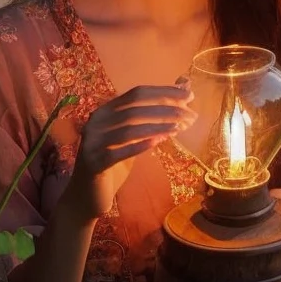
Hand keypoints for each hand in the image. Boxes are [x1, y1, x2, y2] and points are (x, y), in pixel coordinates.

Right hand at [66, 79, 195, 219]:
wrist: (89, 194)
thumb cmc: (115, 159)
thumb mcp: (135, 134)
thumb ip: (154, 113)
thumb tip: (185, 87)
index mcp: (106, 110)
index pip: (138, 93)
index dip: (164, 92)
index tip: (190, 96)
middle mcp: (96, 121)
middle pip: (136, 110)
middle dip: (167, 110)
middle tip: (191, 115)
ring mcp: (92, 142)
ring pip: (129, 129)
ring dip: (158, 127)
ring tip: (181, 127)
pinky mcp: (93, 163)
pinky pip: (118, 152)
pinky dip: (140, 145)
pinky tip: (159, 142)